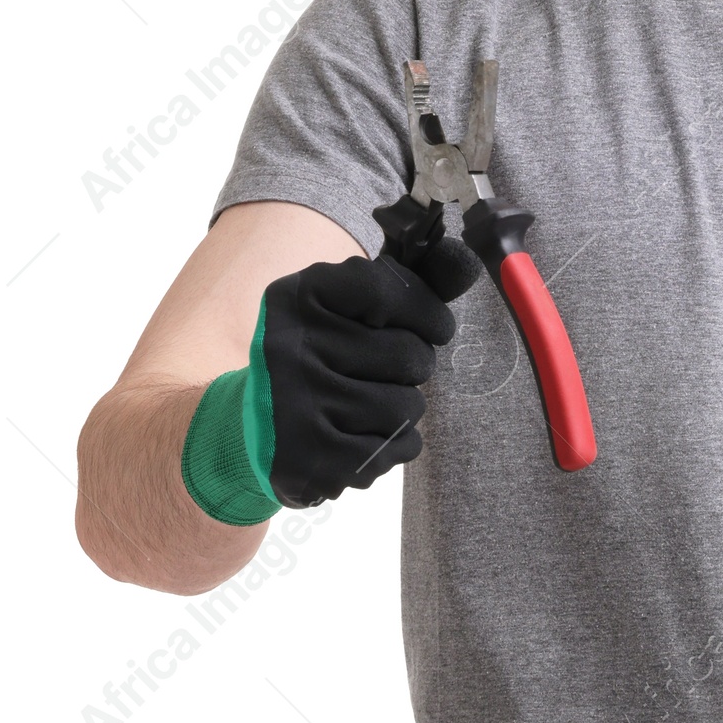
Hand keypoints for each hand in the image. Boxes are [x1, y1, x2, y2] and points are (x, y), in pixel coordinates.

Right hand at [263, 231, 479, 506]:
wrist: (257, 424)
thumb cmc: (319, 352)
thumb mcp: (345, 304)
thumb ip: (404, 282)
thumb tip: (466, 262)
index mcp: (299, 296)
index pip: (388, 289)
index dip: (427, 311)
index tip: (434, 327)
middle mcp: (290, 347)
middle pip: (410, 356)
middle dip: (413, 366)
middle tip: (385, 371)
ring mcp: (297, 406)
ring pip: (407, 407)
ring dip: (404, 407)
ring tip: (370, 403)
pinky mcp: (309, 460)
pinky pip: (396, 448)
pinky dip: (395, 444)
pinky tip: (363, 434)